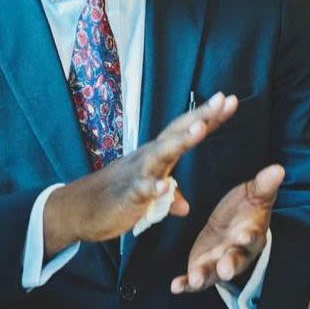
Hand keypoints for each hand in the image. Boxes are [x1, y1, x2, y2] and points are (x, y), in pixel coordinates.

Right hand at [44, 92, 238, 256]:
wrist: (79, 208)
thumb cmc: (117, 196)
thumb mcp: (148, 197)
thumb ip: (169, 195)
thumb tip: (185, 205)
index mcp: (158, 156)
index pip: (185, 130)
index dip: (207, 117)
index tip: (229, 100)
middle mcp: (149, 158)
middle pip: (177, 133)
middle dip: (200, 117)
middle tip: (222, 100)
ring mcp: (138, 174)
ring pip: (161, 155)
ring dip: (180, 142)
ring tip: (199, 130)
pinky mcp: (127, 196)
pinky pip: (141, 190)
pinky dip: (153, 189)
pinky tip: (165, 187)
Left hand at [170, 164, 284, 292]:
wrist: (233, 223)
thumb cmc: (246, 208)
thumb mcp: (254, 194)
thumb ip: (264, 185)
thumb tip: (279, 168)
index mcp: (252, 234)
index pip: (253, 237)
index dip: (249, 236)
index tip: (245, 234)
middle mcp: (237, 252)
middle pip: (235, 260)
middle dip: (230, 265)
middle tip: (225, 269)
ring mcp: (219, 262)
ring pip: (214, 272)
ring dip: (205, 276)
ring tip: (195, 279)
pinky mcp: (203, 266)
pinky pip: (195, 279)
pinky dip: (186, 284)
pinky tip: (176, 287)